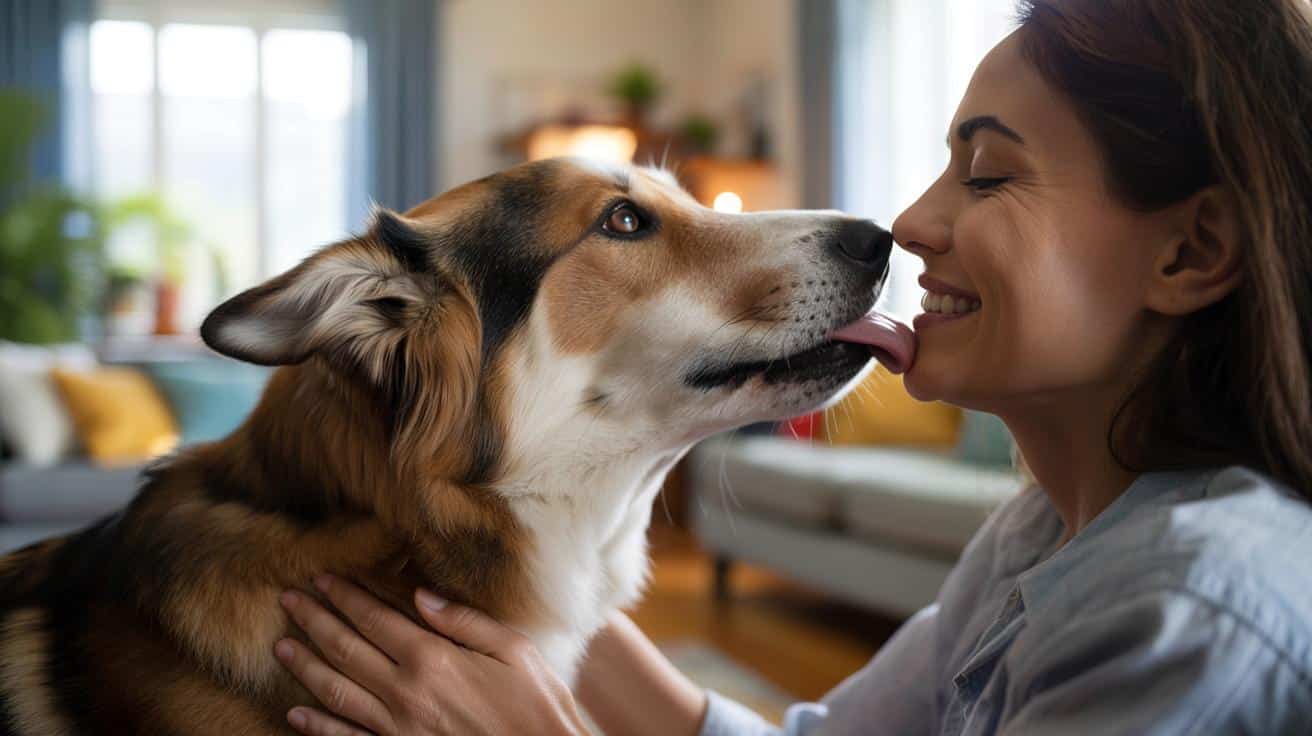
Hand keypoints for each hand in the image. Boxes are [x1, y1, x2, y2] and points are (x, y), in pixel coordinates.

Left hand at [275, 575, 588, 735]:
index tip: (322, 578)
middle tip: (287, 599)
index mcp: (433, 659)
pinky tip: (295, 713)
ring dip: (304, 666)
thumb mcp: (514, 650)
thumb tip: (420, 594)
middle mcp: (406, 692)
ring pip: (336, 691)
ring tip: (281, 646)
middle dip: (314, 621)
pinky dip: (317, 726)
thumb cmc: (536, 704)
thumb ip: (463, 621)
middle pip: (345, 649)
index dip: (345, 596)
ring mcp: (397, 728)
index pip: (375, 619)